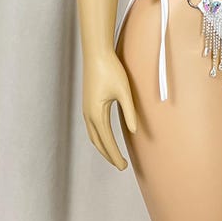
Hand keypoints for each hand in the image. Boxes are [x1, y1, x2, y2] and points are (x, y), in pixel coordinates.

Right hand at [82, 52, 137, 169]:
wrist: (96, 54)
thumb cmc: (111, 70)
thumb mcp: (124, 91)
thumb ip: (129, 112)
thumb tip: (134, 130)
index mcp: (97, 114)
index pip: (107, 142)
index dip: (115, 156)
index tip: (124, 166)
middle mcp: (88, 114)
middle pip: (98, 142)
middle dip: (109, 155)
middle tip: (121, 166)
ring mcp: (86, 109)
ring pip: (93, 135)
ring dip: (103, 147)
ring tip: (113, 155)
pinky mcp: (88, 103)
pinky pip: (92, 127)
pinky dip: (99, 137)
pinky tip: (105, 137)